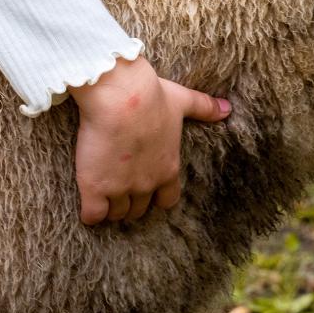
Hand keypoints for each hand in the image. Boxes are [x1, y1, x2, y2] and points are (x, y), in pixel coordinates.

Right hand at [67, 56, 230, 224]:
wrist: (119, 97)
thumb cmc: (150, 96)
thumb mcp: (181, 101)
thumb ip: (204, 108)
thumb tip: (227, 108)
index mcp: (168, 168)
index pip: (166, 200)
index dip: (155, 196)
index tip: (145, 187)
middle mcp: (147, 184)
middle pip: (139, 210)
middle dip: (130, 203)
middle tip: (117, 189)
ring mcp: (121, 189)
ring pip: (117, 214)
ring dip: (110, 208)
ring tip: (100, 196)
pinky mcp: (95, 188)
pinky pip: (93, 216)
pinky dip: (90, 214)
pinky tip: (86, 205)